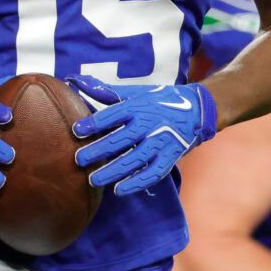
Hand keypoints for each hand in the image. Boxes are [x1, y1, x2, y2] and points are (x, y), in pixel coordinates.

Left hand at [68, 75, 216, 194]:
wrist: (196, 109)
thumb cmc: (157, 100)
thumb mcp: (133, 93)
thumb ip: (104, 91)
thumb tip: (74, 80)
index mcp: (137, 106)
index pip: (112, 115)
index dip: (94, 123)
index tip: (77, 131)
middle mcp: (148, 124)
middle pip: (119, 140)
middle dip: (97, 151)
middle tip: (79, 160)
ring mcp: (160, 142)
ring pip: (134, 159)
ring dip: (113, 171)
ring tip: (93, 180)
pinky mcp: (170, 156)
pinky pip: (152, 173)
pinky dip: (136, 183)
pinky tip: (119, 189)